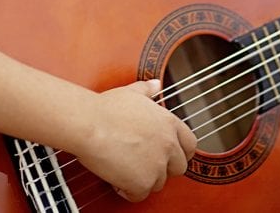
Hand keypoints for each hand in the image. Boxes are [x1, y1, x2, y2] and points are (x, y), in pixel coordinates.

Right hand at [75, 79, 196, 202]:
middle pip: (179, 167)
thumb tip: (155, 84)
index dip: (180, 151)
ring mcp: (157, 165)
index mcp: (169, 123)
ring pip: (158, 182)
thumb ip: (147, 90)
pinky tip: (116, 179)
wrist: (89, 124)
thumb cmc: (105, 109)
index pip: (190, 144)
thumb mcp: (131, 93)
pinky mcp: (143, 183)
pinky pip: (140, 195)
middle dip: (163, 168)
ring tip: (124, 168)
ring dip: (143, 179)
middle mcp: (168, 144)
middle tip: (142, 163)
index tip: (168, 154)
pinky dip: (128, 191)